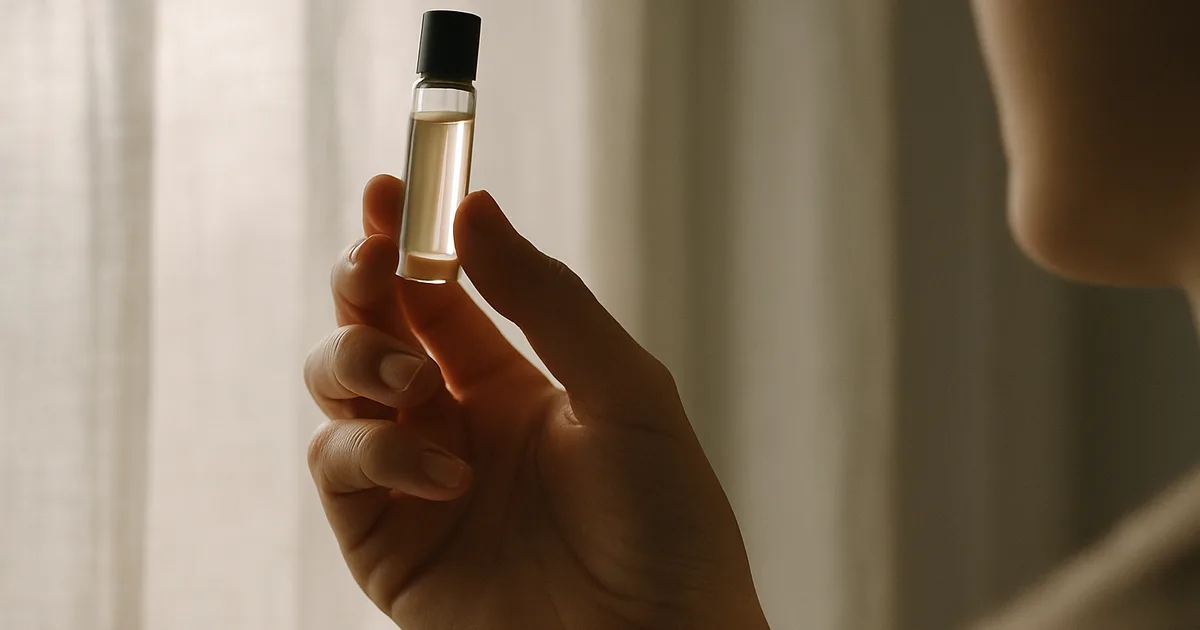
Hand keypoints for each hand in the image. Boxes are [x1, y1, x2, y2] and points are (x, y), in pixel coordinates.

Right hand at [304, 175, 768, 628]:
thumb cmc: (664, 519)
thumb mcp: (624, 389)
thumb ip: (546, 300)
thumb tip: (475, 208)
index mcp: (513, 381)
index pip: (438, 293)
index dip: (408, 237)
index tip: (388, 188)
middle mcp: (455, 421)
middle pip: (374, 327)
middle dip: (363, 284)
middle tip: (372, 260)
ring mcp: (415, 478)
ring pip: (339, 386)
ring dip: (358, 358)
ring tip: (412, 375)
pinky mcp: (386, 540)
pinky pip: (341, 465)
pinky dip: (377, 449)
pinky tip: (446, 472)